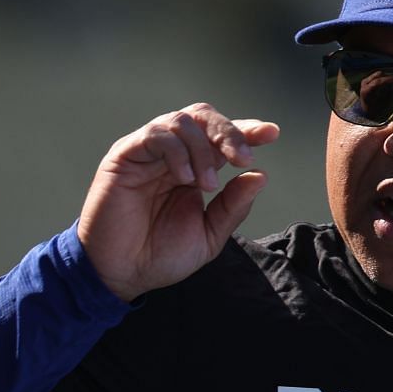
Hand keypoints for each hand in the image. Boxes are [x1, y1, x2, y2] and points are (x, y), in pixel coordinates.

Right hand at [77, 104, 279, 301]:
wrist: (120, 273)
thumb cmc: (159, 256)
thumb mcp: (208, 235)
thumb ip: (233, 206)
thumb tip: (260, 175)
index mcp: (193, 169)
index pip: (220, 137)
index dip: (246, 130)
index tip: (272, 133)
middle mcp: (171, 155)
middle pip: (203, 117)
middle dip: (229, 132)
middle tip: (243, 158)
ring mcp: (147, 152)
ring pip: (182, 121)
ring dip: (202, 148)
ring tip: (207, 184)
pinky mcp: (124, 156)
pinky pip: (155, 134)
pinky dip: (177, 151)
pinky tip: (185, 178)